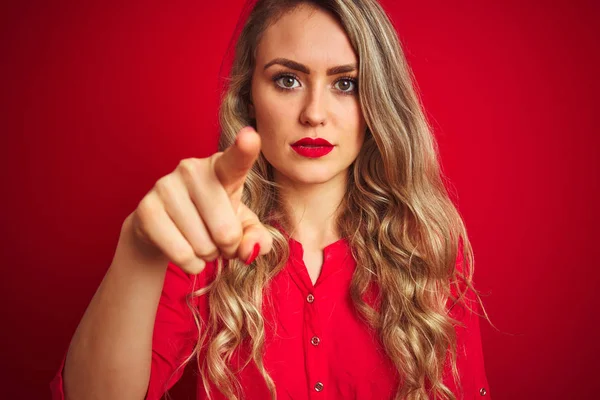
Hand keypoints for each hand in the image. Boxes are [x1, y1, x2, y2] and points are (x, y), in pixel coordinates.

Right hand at [124, 126, 272, 273]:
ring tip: (200, 241)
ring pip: (203, 246)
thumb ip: (258, 238)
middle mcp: (192, 169)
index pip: (236, 160)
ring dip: (208, 255)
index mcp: (222, 168)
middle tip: (219, 240)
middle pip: (226, 231)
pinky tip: (187, 253)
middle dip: (228, 248)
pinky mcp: (146, 210)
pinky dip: (191, 264)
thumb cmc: (215, 221)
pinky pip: (181, 254)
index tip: (250, 136)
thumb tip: (248, 251)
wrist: (166, 229)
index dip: (245, 149)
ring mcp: (165, 186)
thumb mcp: (244, 228)